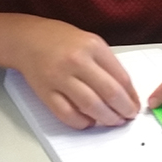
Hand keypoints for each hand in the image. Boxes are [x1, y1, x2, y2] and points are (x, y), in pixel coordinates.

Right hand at [12, 21, 139, 128]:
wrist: (27, 39)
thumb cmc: (60, 40)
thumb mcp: (89, 41)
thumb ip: (106, 63)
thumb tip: (124, 91)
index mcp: (93, 46)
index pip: (121, 77)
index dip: (131, 96)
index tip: (134, 105)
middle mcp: (77, 61)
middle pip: (109, 93)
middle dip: (123, 110)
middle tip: (128, 116)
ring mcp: (60, 77)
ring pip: (91, 106)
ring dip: (106, 119)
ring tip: (113, 121)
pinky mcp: (46, 92)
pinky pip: (67, 114)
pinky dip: (81, 122)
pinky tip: (89, 122)